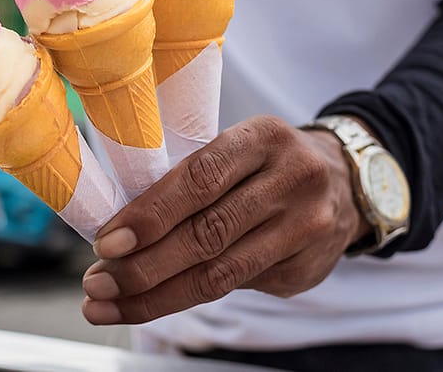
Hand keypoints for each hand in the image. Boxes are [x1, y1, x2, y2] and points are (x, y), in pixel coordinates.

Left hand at [81, 115, 368, 324]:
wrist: (345, 181)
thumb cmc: (266, 163)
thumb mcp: (238, 147)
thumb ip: (191, 178)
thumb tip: (119, 230)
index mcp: (263, 137)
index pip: (199, 178)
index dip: (149, 215)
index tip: (106, 242)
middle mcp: (291, 180)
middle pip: (208, 234)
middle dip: (143, 266)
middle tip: (97, 284)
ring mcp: (306, 227)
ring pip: (220, 274)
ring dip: (157, 295)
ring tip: (110, 304)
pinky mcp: (307, 268)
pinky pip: (239, 287)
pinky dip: (190, 296)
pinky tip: (156, 300)